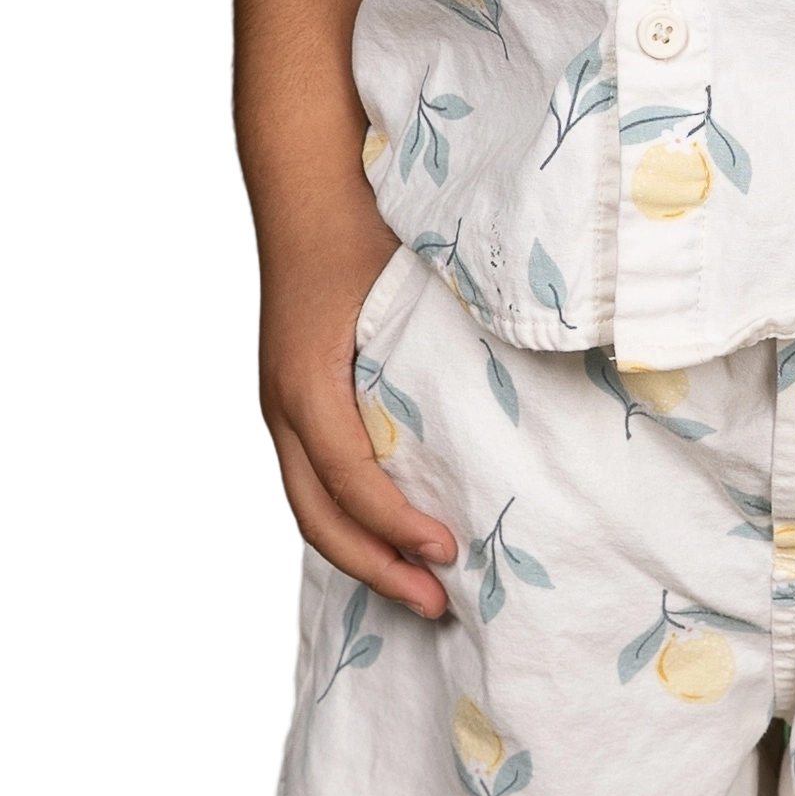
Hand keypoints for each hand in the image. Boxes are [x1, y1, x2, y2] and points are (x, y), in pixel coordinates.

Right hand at [254, 212, 459, 617]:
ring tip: (417, 589)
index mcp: (308, 383)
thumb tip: (518, 387)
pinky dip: (342, 523)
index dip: (396, 525)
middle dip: (377, 568)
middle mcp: (281, 406)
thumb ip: (449, 337)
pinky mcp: (286, 404)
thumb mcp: (409, 280)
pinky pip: (307, 483)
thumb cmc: (363, 230)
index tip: (450, 551)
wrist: (304, 192)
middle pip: (318, 517)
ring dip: (359, 556)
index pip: (351, 479)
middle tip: (438, 604)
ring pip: (306, 509)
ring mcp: (276, 408)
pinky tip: (384, 543)